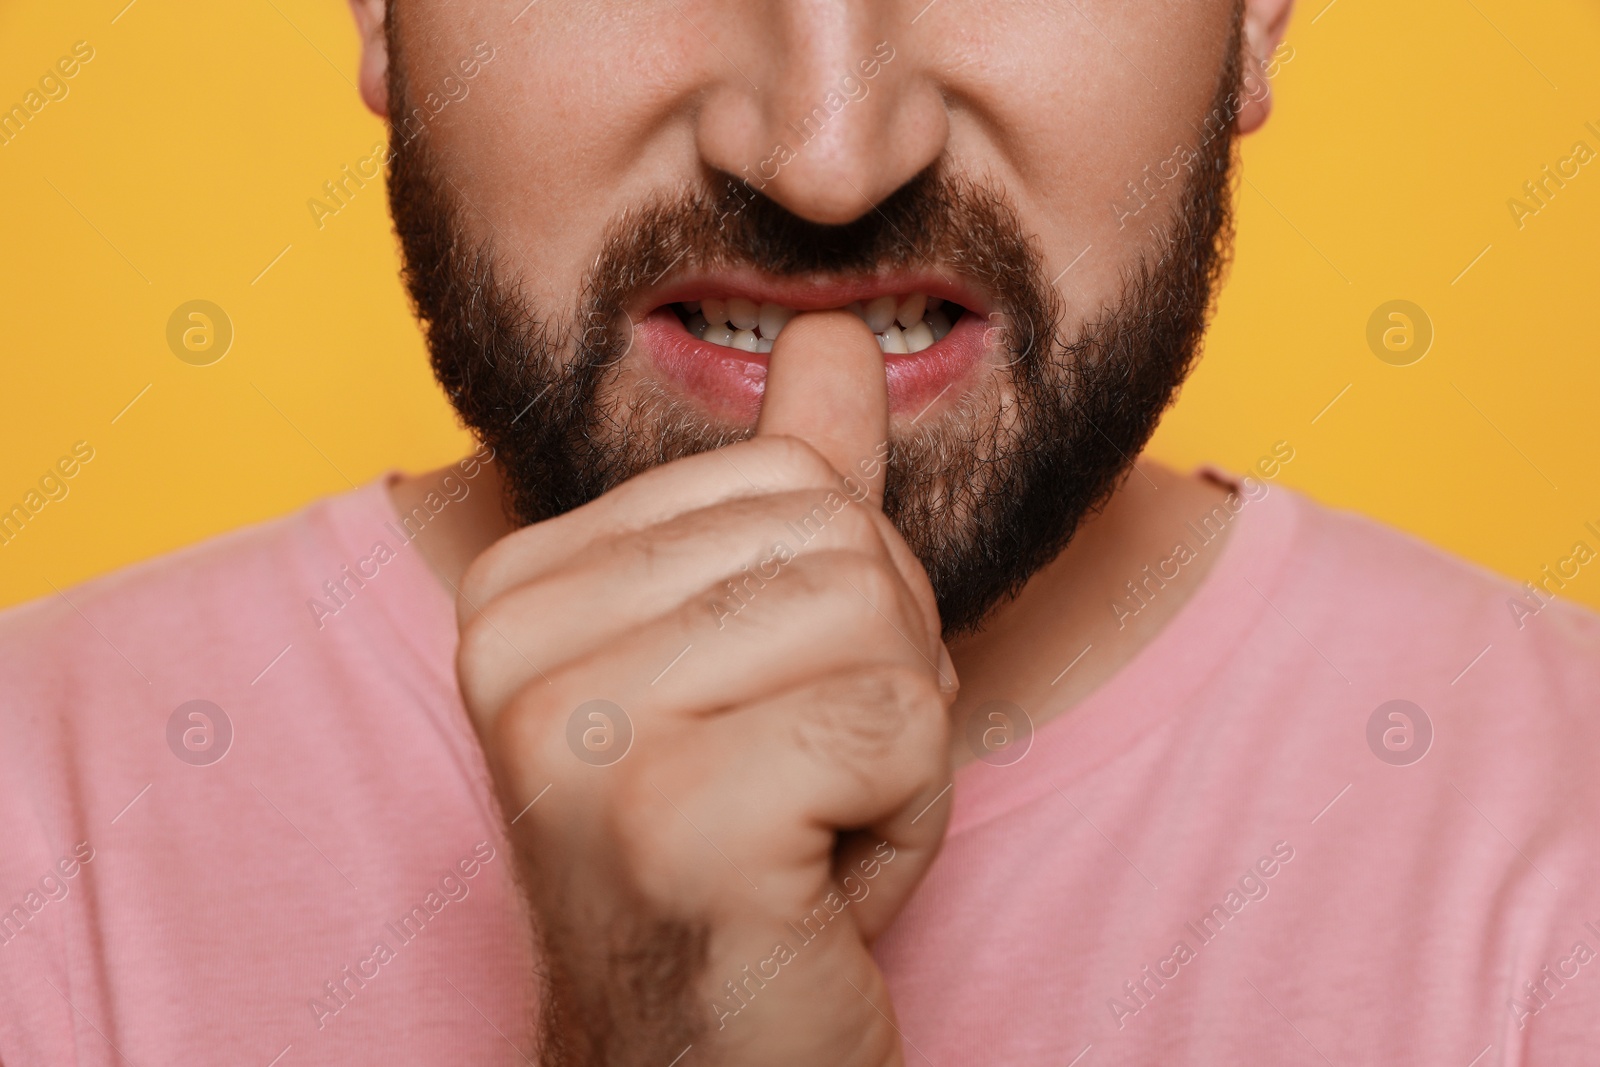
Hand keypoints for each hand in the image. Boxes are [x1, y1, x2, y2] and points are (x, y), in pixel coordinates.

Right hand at [456, 311, 954, 1065]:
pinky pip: (901, 726)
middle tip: (800, 789)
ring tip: (808, 830)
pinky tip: (819, 883)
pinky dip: (908, 815)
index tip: (765, 723)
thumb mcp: (760, 655)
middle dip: (879, 674)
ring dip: (898, 747)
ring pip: (881, 623)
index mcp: (520, 586)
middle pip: (841, 542)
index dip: (838, 607)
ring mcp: (582, 727)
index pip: (786, 479)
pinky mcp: (674, 813)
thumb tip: (833, 333)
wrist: (694, 1064)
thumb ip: (789, 493)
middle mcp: (519, 640)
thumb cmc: (740, 856)